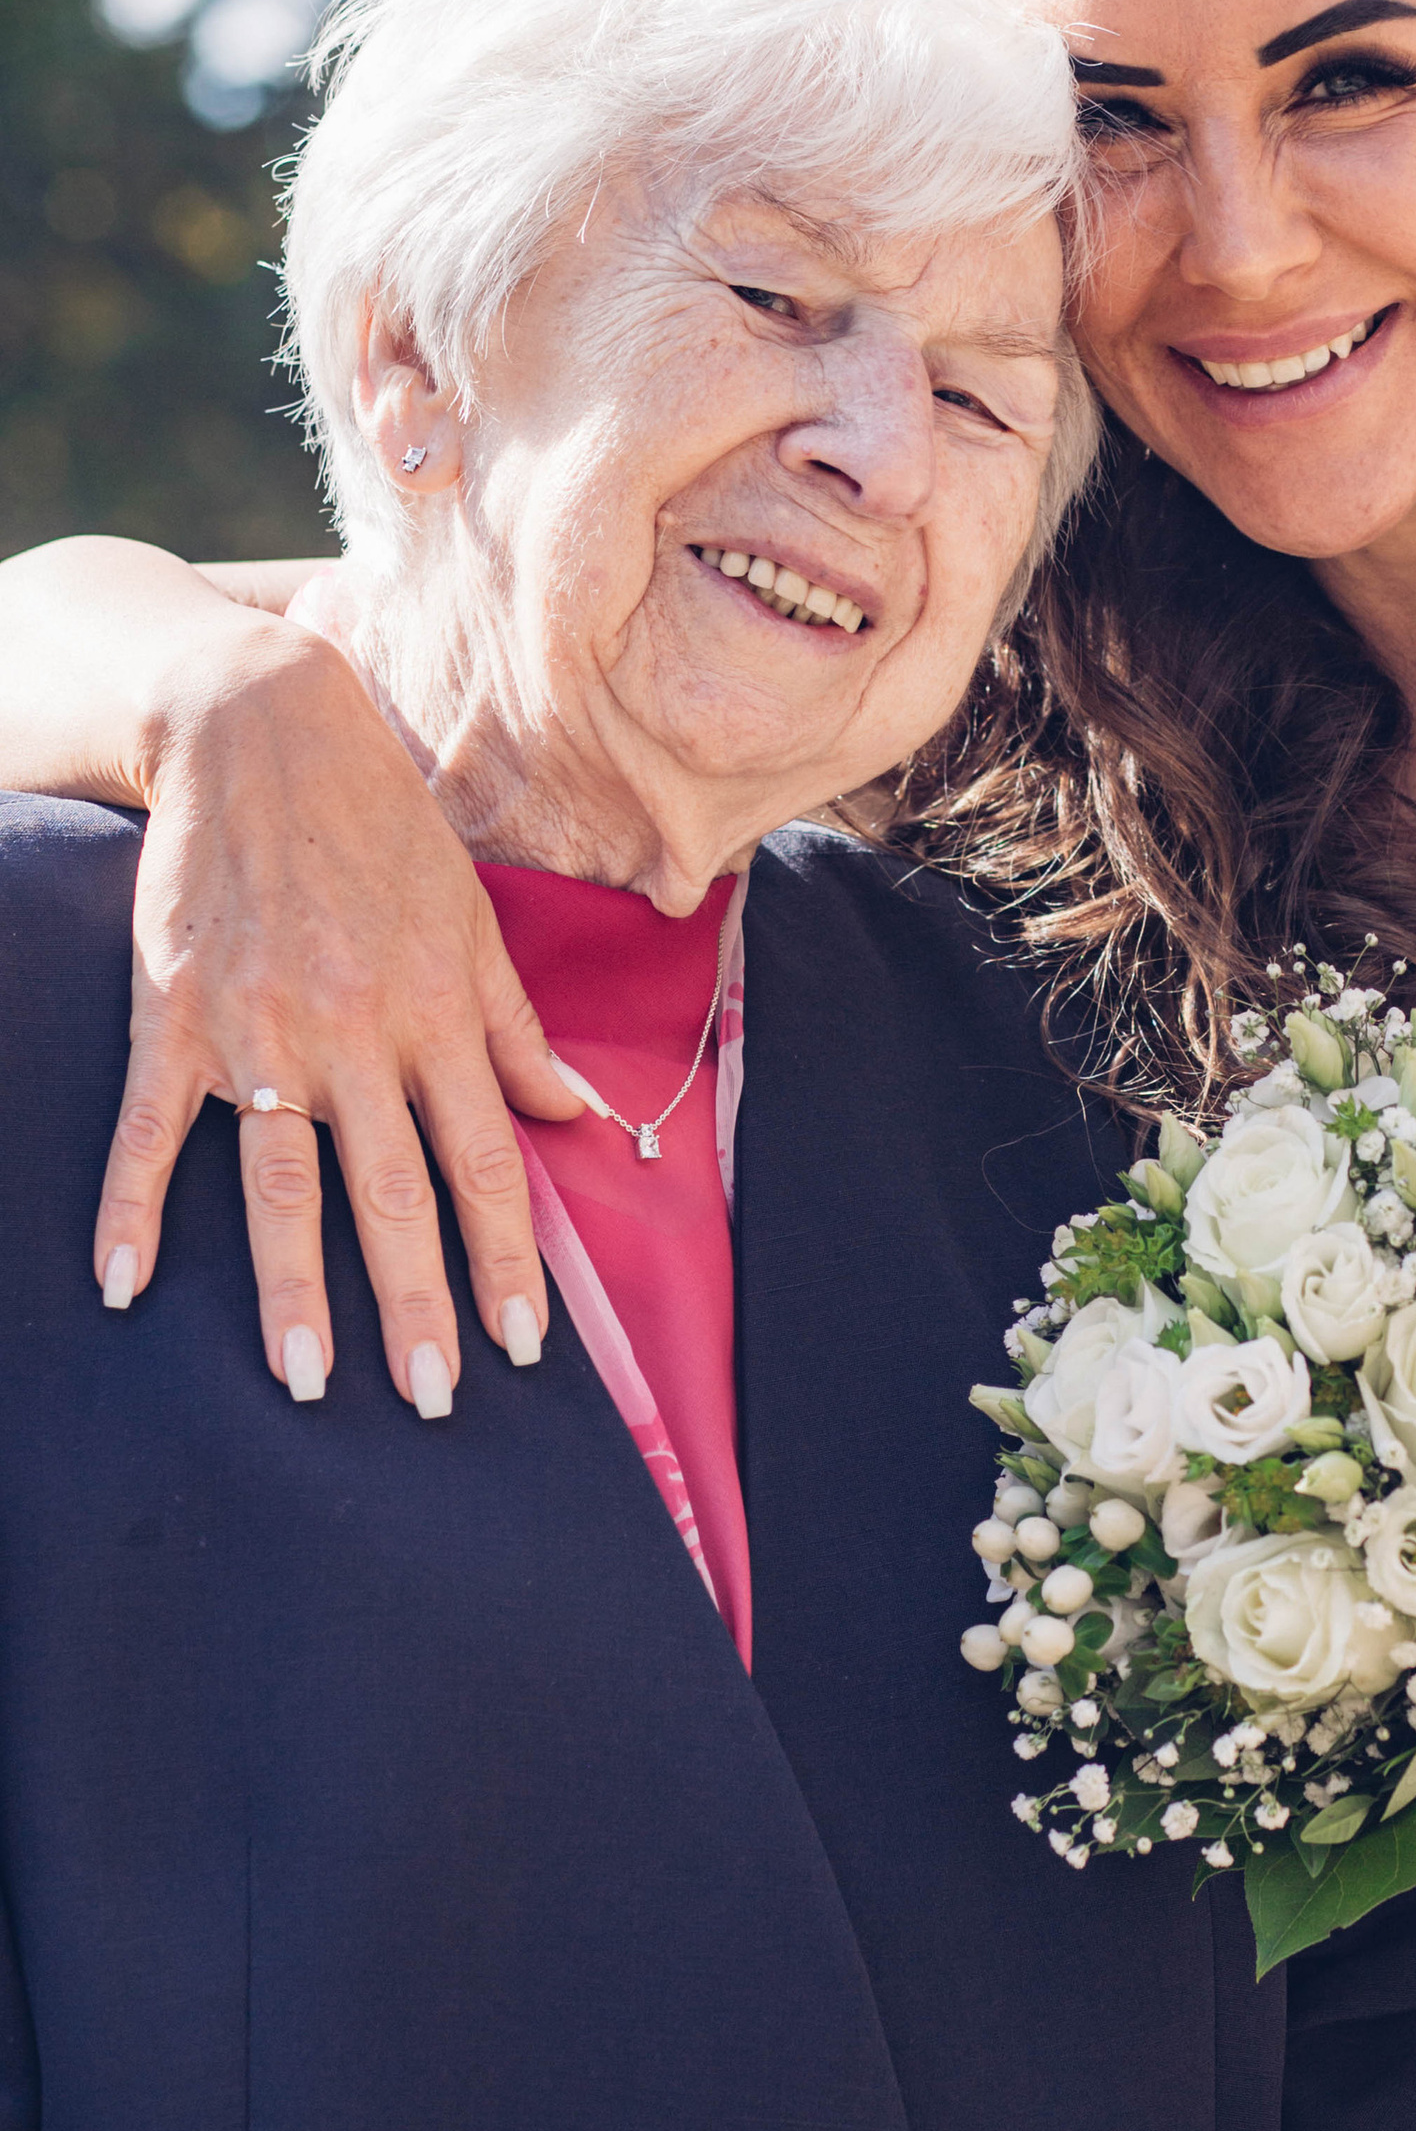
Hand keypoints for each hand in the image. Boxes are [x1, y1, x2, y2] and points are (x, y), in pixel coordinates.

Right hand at [94, 617, 579, 1406]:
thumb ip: (516, 1032)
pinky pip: (150, 1127)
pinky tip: (121, 1284)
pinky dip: (131, 1206)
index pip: (487, 1163)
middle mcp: (358, 1033)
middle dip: (415, 1303)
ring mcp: (261, 1029)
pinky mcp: (176, 1012)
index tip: (522, 1342)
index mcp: (439, 1015)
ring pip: (281, 1182)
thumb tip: (578, 1118)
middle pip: (393, 1193)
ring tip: (307, 1380)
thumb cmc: (382, 828)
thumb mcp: (471, 921)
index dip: (508, 1258)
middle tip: (431, 1398)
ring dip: (294, 1288)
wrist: (259, 731)